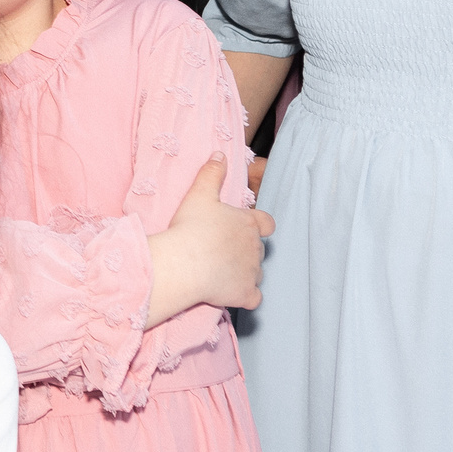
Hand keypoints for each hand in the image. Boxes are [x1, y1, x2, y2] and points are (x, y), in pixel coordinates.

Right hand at [144, 155, 274, 324]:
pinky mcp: (246, 295)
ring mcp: (252, 273)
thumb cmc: (192, 227)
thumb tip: (220, 154)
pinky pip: (254, 298)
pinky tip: (232, 293)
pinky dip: (246, 296)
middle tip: (222, 249)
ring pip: (257, 273)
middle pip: (259, 249)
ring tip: (223, 271)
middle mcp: (255, 248)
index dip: (260, 225)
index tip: (249, 227)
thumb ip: (212, 173)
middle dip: (246, 249)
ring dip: (246, 272)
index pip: (267, 223)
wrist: (185, 264)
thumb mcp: (200, 193)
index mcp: (248, 223)